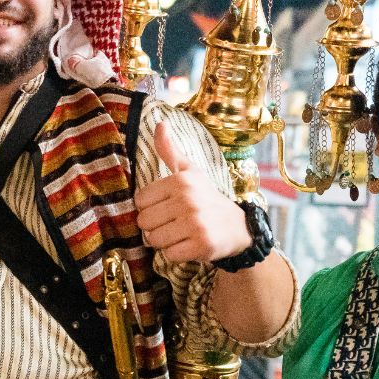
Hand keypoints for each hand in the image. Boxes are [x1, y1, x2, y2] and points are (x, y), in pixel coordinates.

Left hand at [134, 120, 249, 263]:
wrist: (238, 227)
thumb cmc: (206, 197)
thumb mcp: (190, 171)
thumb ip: (169, 150)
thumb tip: (159, 123)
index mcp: (181, 181)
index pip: (140, 201)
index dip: (150, 207)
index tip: (167, 207)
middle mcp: (188, 200)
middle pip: (144, 222)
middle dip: (155, 226)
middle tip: (174, 223)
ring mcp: (195, 224)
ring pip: (154, 240)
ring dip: (164, 241)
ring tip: (180, 233)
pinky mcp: (201, 245)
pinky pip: (169, 255)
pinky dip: (175, 254)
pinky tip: (188, 245)